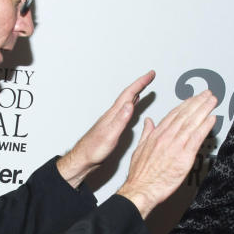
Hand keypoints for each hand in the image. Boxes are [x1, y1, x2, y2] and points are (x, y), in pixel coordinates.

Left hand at [56, 71, 155, 188]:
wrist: (83, 158)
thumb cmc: (94, 150)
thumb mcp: (110, 135)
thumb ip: (120, 120)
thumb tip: (130, 104)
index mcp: (114, 114)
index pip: (129, 94)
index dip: (141, 83)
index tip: (150, 74)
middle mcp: (113, 114)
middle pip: (128, 95)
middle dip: (140, 84)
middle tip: (150, 76)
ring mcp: (112, 120)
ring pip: (127, 102)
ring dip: (136, 93)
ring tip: (144, 87)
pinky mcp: (113, 127)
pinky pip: (125, 111)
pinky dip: (132, 105)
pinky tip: (132, 107)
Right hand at [116, 89, 216, 216]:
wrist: (141, 189)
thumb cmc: (140, 174)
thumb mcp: (139, 149)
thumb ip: (146, 133)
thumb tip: (148, 122)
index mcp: (157, 134)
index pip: (174, 115)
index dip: (186, 105)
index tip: (194, 98)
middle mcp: (167, 137)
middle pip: (185, 115)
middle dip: (198, 102)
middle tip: (208, 95)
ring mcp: (176, 145)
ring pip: (192, 123)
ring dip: (204, 110)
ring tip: (212, 101)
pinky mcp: (184, 157)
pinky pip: (197, 138)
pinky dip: (204, 127)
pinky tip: (211, 119)